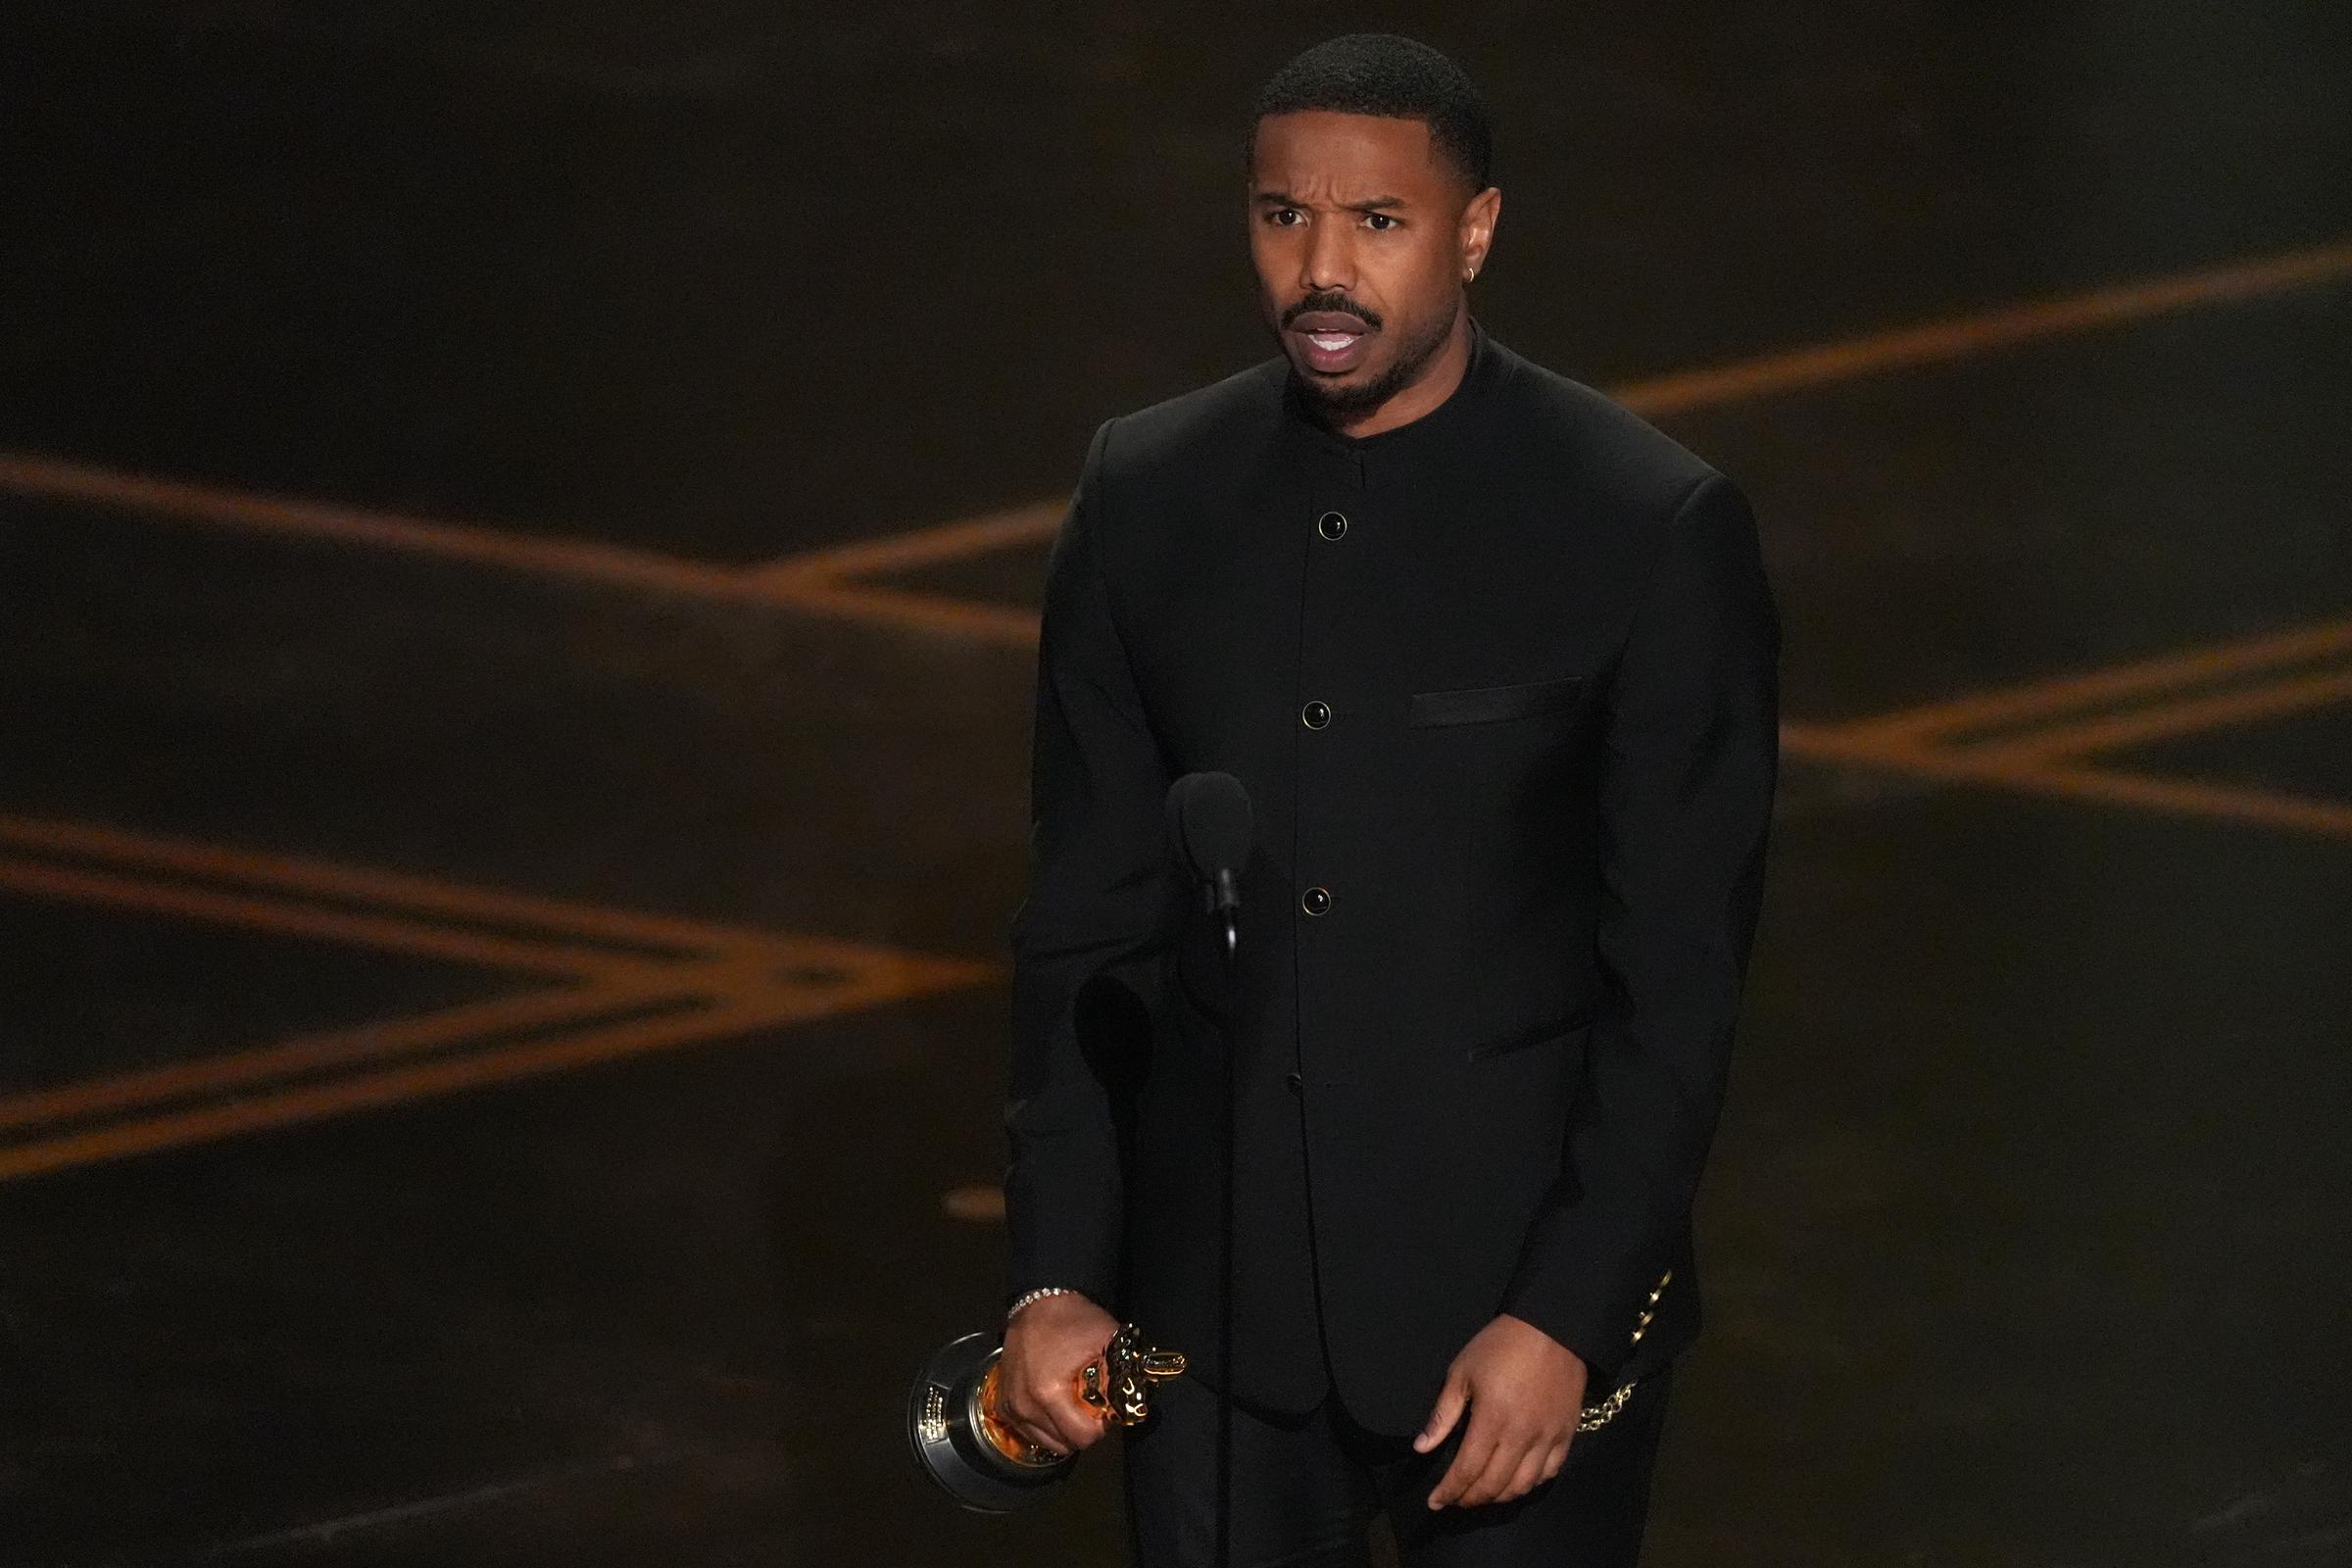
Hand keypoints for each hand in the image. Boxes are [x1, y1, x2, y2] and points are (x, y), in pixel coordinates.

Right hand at [995, 1292, 1119, 1456]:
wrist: (1036, 1303)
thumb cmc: (1073, 1320)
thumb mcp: (1107, 1342)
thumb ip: (1120, 1376)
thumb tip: (1125, 1406)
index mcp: (1049, 1394)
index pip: (1082, 1437)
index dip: (1100, 1427)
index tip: (1103, 1409)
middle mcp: (1025, 1406)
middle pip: (1065, 1443)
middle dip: (1082, 1429)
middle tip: (1090, 1406)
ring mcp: (1011, 1407)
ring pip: (1047, 1442)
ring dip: (1063, 1430)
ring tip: (1072, 1405)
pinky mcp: (1003, 1404)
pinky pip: (1029, 1431)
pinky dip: (1045, 1425)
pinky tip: (1054, 1405)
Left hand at [1413, 1312, 1587, 1508]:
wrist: (1553, 1328)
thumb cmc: (1501, 1346)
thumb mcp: (1462, 1372)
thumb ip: (1443, 1414)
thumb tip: (1422, 1447)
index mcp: (1492, 1420)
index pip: (1467, 1470)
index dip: (1449, 1491)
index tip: (1434, 1502)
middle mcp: (1522, 1437)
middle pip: (1494, 1485)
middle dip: (1470, 1499)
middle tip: (1455, 1500)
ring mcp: (1548, 1438)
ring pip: (1522, 1486)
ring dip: (1499, 1497)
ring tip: (1481, 1494)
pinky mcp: (1567, 1435)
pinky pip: (1548, 1473)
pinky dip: (1529, 1485)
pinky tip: (1515, 1482)